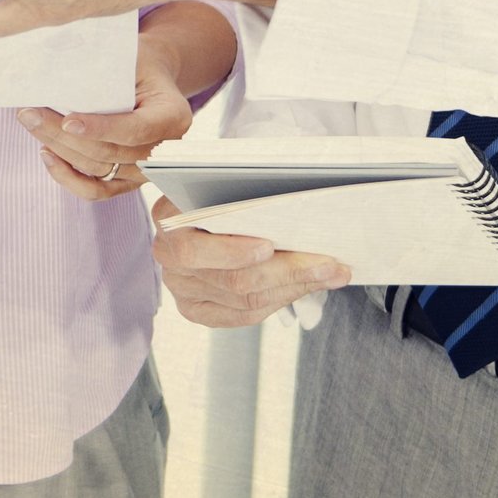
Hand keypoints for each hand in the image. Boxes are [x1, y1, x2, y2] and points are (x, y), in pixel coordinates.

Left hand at [18, 35, 192, 201]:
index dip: (101, 129)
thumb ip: (107, 66)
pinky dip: (68, 177)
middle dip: (64, 134)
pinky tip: (47, 153)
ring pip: (98, 169)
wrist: (149, 76)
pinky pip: (96, 190)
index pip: (136, 129)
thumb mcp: (131, 54)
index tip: (68, 121)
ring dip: (59, 149)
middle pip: (110, 152)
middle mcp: (165, 151)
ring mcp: (146, 171)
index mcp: (173, 116)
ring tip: (32, 123)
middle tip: (29, 113)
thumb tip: (62, 72)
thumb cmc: (138, 61)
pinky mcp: (127, 181)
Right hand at [150, 196, 350, 326]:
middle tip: (327, 264)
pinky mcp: (195, 309)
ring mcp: (180, 286)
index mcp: (167, 218)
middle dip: (287, 272)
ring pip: (244, 300)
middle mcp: (167, 255)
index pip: (195, 248)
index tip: (271, 246)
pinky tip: (304, 287)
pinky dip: (279, 301)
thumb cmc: (217, 191)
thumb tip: (303, 210)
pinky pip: (242, 315)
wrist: (200, 210)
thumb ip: (246, 192)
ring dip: (293, 287)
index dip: (233, 252)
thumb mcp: (222, 181)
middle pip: (231, 279)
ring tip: (330, 273)